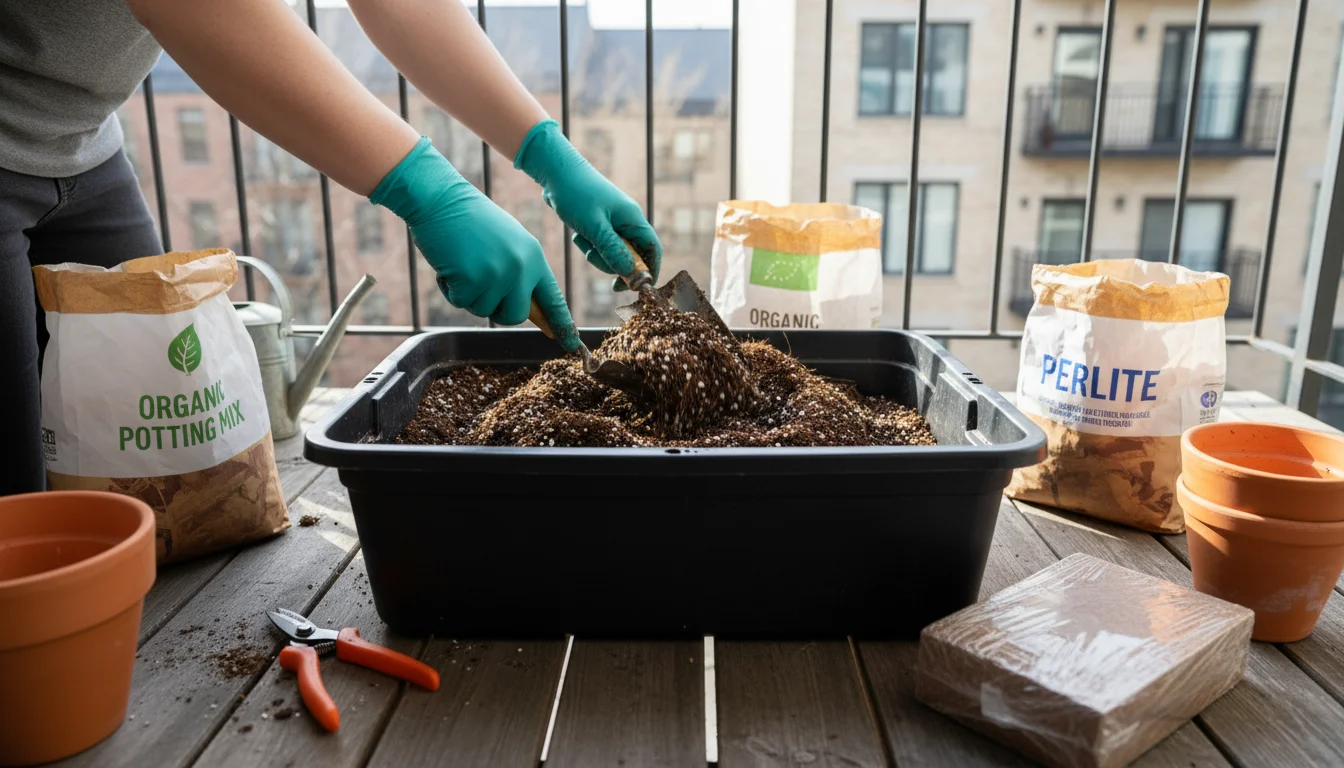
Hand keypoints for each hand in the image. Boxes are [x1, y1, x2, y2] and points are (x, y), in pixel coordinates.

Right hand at [371, 137, 580, 351]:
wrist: (441, 199)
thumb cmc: (470, 221)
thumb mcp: (508, 243)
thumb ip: (520, 273)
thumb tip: (526, 310)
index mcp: (534, 257)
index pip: (552, 298)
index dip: (561, 323)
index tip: (572, 344)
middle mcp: (521, 268)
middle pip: (514, 316)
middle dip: (495, 309)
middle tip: (479, 283)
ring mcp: (498, 274)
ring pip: (483, 310)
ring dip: (468, 294)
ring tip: (463, 262)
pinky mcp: (473, 279)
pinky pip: (460, 302)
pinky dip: (450, 288)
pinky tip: (450, 263)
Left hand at [514, 120, 661, 291]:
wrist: (555, 172)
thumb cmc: (576, 194)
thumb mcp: (594, 226)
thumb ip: (613, 250)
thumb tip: (631, 274)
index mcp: (633, 218)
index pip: (653, 250)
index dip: (649, 270)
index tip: (637, 288)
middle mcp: (627, 221)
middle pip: (631, 257)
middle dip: (612, 262)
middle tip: (593, 255)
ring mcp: (613, 223)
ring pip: (612, 254)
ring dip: (596, 254)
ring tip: (582, 238)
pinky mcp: (599, 225)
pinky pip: (599, 246)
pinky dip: (588, 245)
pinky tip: (577, 233)